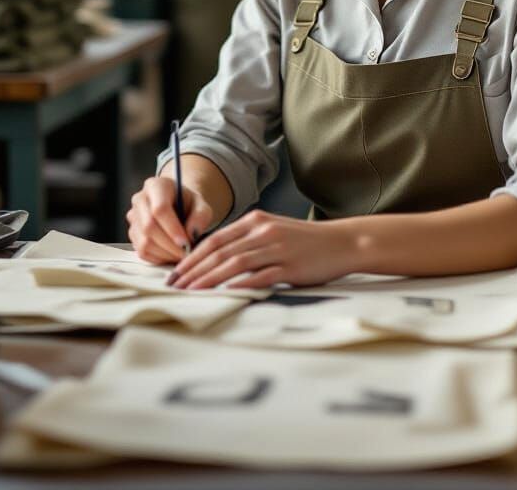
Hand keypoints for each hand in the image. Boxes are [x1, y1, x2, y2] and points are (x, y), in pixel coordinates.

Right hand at [127, 175, 214, 263]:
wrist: (178, 205)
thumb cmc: (189, 204)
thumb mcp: (202, 205)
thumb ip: (200, 217)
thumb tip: (191, 235)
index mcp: (157, 186)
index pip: (160, 209)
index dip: (172, 228)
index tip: (186, 243)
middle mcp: (140, 199)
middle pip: (149, 227)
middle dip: (170, 245)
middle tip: (187, 253)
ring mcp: (133, 217)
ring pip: (144, 242)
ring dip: (165, 254)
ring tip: (181, 254)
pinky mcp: (132, 233)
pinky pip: (142, 252)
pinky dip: (158, 258)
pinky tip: (171, 254)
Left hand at [168, 210, 358, 289]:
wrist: (341, 242)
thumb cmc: (305, 241)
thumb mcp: (274, 230)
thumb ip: (248, 240)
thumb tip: (217, 258)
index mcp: (256, 221)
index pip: (215, 239)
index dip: (193, 257)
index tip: (176, 273)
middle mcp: (263, 232)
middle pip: (220, 252)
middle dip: (193, 271)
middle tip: (174, 287)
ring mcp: (276, 248)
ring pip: (234, 264)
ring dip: (208, 280)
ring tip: (191, 293)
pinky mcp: (290, 267)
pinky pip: (259, 276)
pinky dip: (239, 285)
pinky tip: (223, 294)